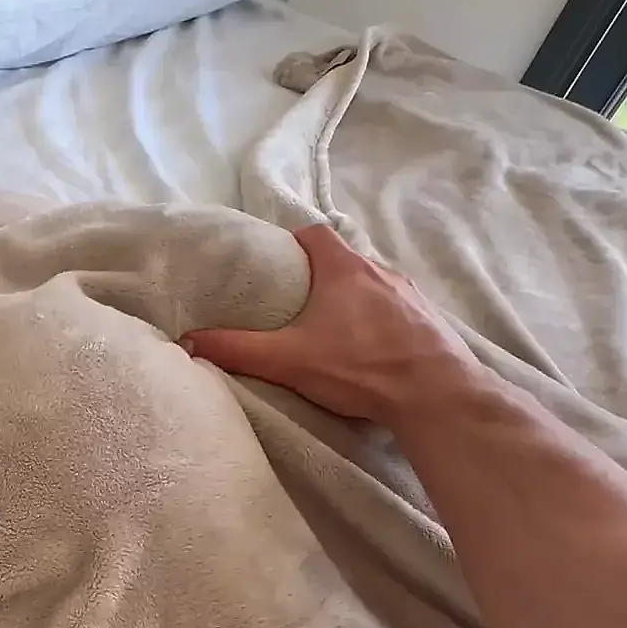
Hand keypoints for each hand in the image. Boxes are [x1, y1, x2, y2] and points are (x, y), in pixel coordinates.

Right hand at [181, 225, 485, 426]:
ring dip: (354, 301)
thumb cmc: (359, 367)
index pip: (315, 233)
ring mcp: (411, 294)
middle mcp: (380, 270)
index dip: (293, 244)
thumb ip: (237, 349)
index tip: (277, 266)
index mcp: (343, 268)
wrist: (436, 394)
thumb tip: (190, 341)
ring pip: (373, 286)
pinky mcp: (431, 320)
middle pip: (344, 260)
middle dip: (320, 278)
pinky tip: (372, 350)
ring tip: (334, 331)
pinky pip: (399, 310)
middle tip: (297, 306)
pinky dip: (381, 322)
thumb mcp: (288, 360)